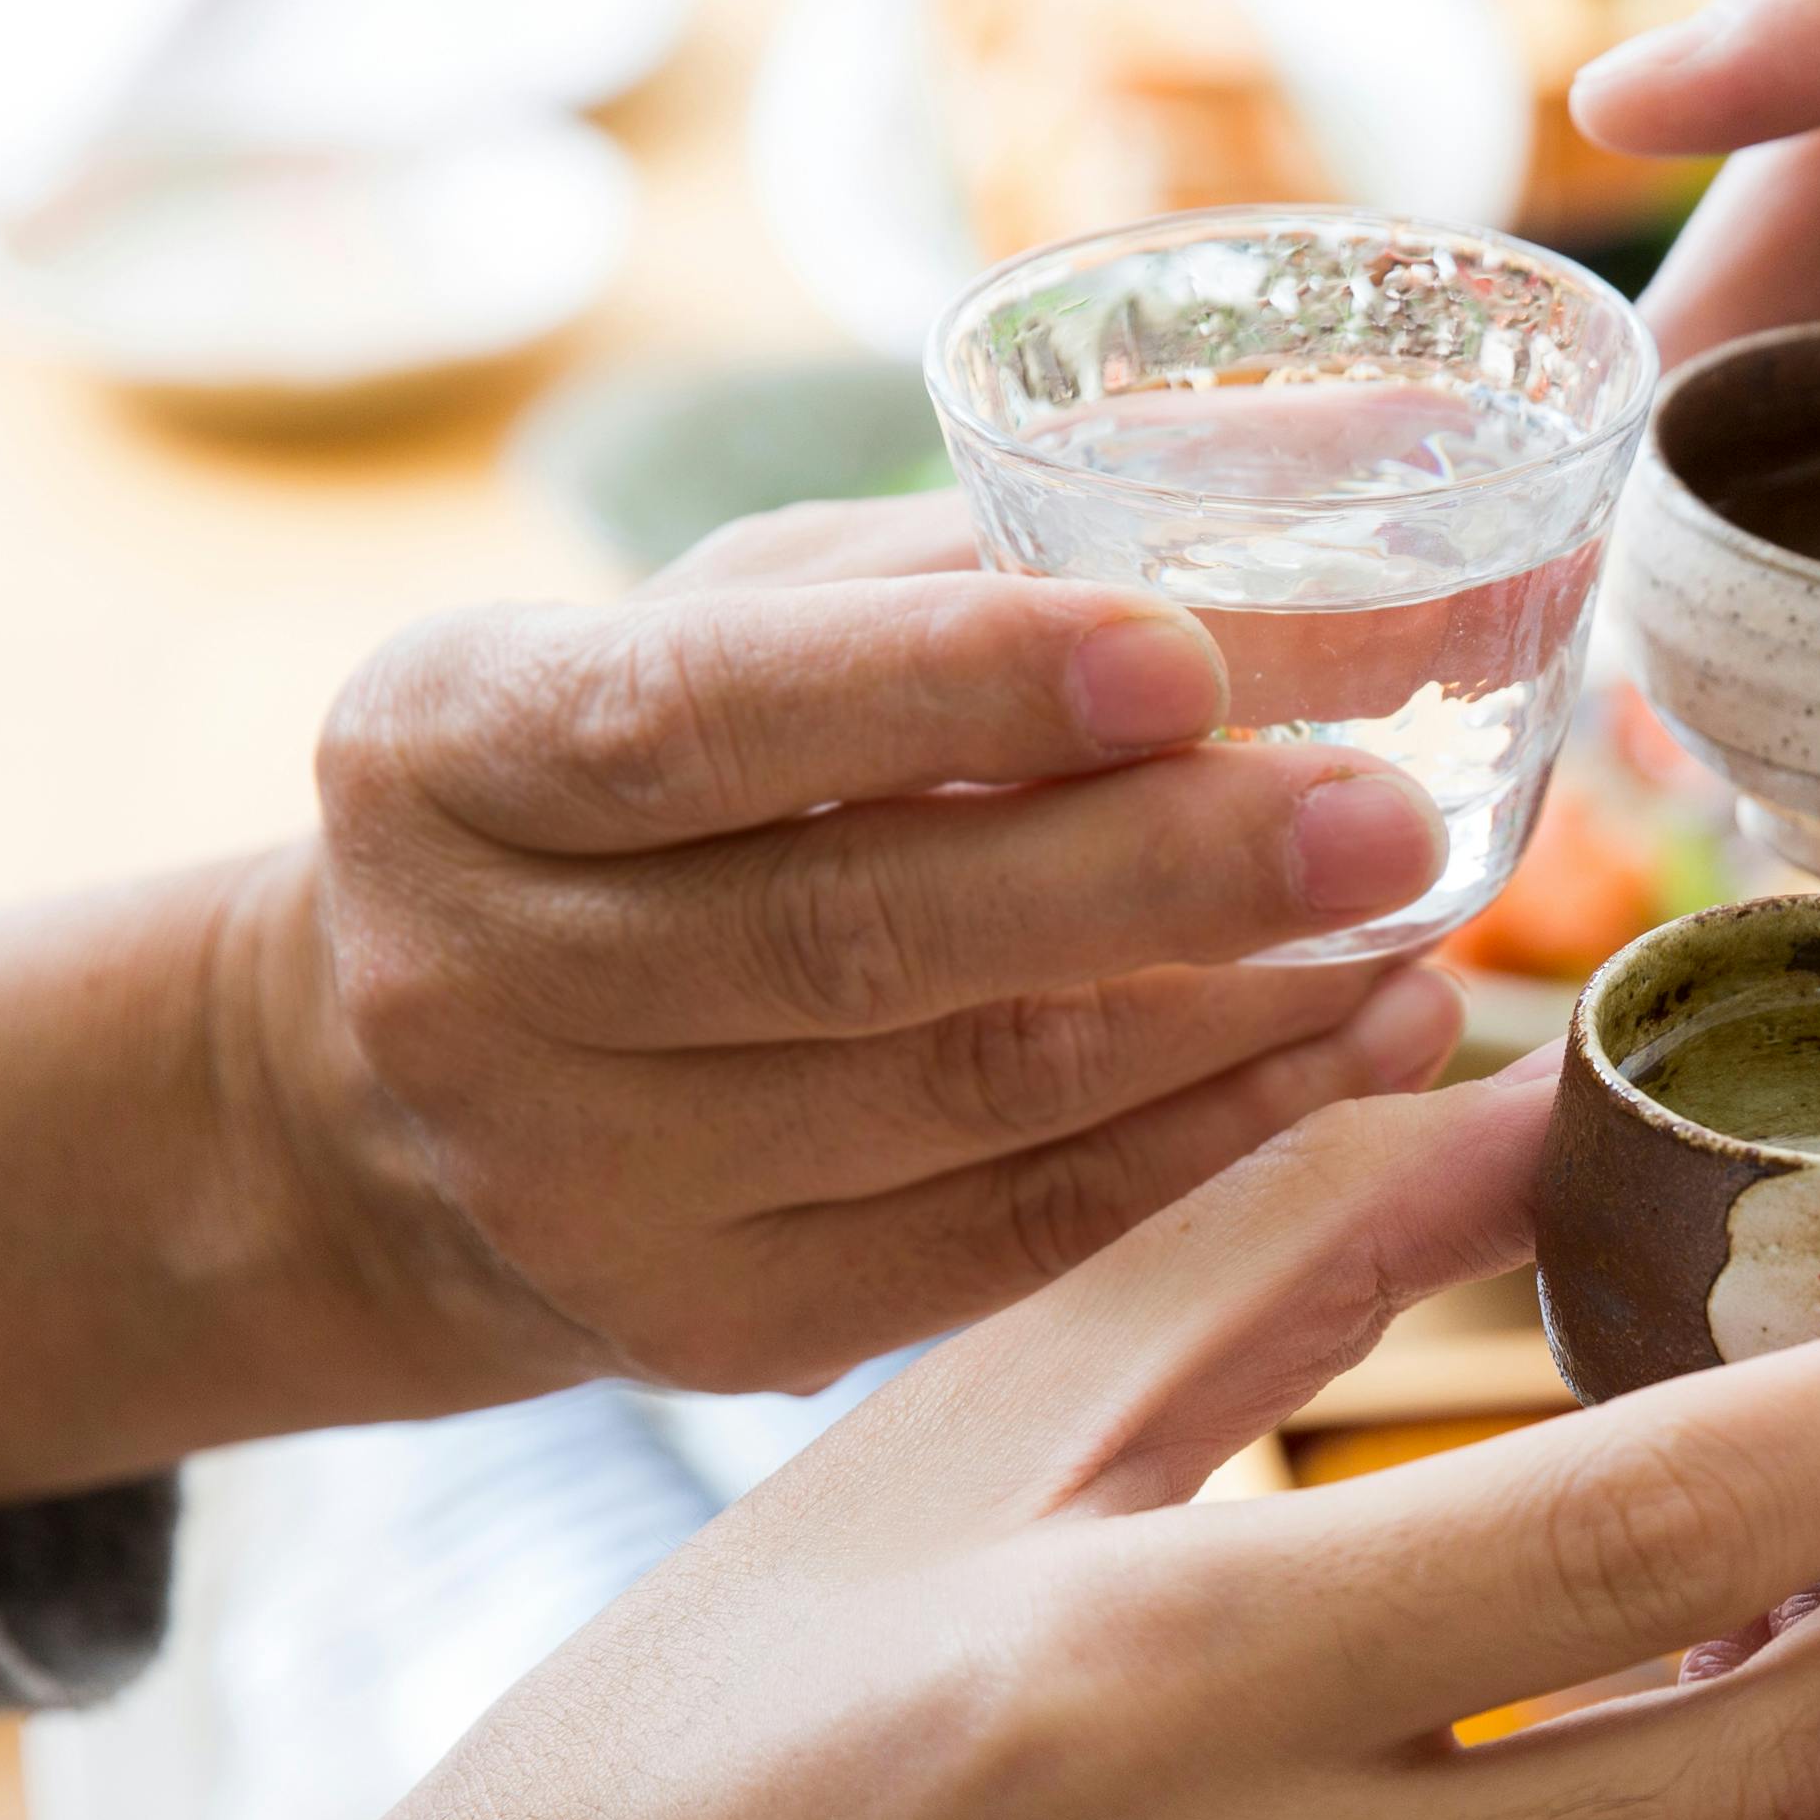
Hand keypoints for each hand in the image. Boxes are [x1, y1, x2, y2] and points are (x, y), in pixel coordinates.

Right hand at [284, 492, 1475, 1394]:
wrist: (402, 1105)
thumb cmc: (631, 799)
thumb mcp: (706, 636)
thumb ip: (935, 570)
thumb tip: (1271, 488)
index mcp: (451, 751)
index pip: (705, 713)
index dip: (951, 684)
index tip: (1182, 653)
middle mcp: (477, 982)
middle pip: (857, 936)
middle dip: (1155, 876)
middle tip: (1385, 821)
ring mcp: (588, 1186)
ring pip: (967, 1105)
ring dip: (1231, 1020)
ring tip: (1417, 927)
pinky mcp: (715, 1330)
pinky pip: (1012, 1240)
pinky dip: (1209, 1144)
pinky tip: (1351, 1057)